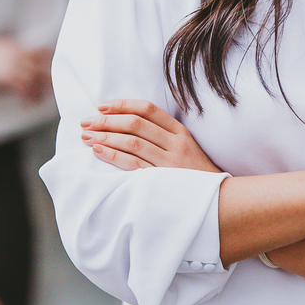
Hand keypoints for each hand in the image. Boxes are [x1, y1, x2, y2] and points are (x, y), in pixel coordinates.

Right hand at [0, 37, 51, 101]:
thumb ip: (7, 48)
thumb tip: (13, 49)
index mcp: (13, 46)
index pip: (36, 50)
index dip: (47, 56)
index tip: (53, 62)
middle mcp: (16, 56)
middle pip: (38, 65)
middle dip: (46, 75)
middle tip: (52, 83)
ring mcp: (12, 67)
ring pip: (33, 78)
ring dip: (39, 89)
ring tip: (40, 97)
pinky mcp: (8, 78)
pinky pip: (23, 88)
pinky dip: (29, 96)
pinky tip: (30, 102)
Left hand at [79, 98, 221, 172]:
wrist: (218, 199)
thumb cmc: (194, 172)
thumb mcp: (185, 146)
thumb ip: (162, 133)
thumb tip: (126, 122)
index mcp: (179, 131)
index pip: (148, 109)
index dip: (123, 105)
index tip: (102, 106)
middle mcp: (174, 143)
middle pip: (136, 124)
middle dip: (107, 120)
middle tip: (86, 121)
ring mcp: (169, 162)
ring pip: (132, 142)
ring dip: (105, 136)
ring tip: (86, 135)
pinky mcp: (161, 180)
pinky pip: (133, 164)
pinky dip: (113, 155)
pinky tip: (98, 150)